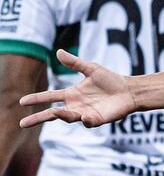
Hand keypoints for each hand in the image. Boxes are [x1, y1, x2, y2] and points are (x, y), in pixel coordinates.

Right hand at [18, 50, 134, 127]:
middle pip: (52, 114)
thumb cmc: (110, 80)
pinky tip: (85, 117)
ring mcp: (85, 114)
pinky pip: (88, 122)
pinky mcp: (96, 120)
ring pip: (68, 118)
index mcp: (72, 94)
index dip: (37, 98)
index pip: (50, 97)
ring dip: (62, 115)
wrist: (129, 90)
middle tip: (22, 123)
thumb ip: (74, 63)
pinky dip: (86, 120)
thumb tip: (58, 52)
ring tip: (55, 112)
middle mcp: (75, 106)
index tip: (22, 101)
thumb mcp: (91, 69)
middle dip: (38, 118)